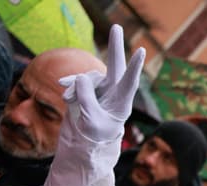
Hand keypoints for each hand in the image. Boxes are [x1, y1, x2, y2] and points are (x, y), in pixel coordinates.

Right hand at [60, 25, 144, 142]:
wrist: (90, 138)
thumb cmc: (96, 134)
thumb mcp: (91, 120)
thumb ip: (86, 99)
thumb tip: (82, 77)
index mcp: (122, 103)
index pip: (130, 82)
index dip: (134, 67)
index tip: (142, 50)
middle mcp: (115, 91)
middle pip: (116, 65)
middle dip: (115, 46)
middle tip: (116, 26)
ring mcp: (104, 87)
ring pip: (88, 78)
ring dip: (75, 87)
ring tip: (66, 99)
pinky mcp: (91, 87)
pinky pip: (78, 80)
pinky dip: (70, 86)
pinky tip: (64, 94)